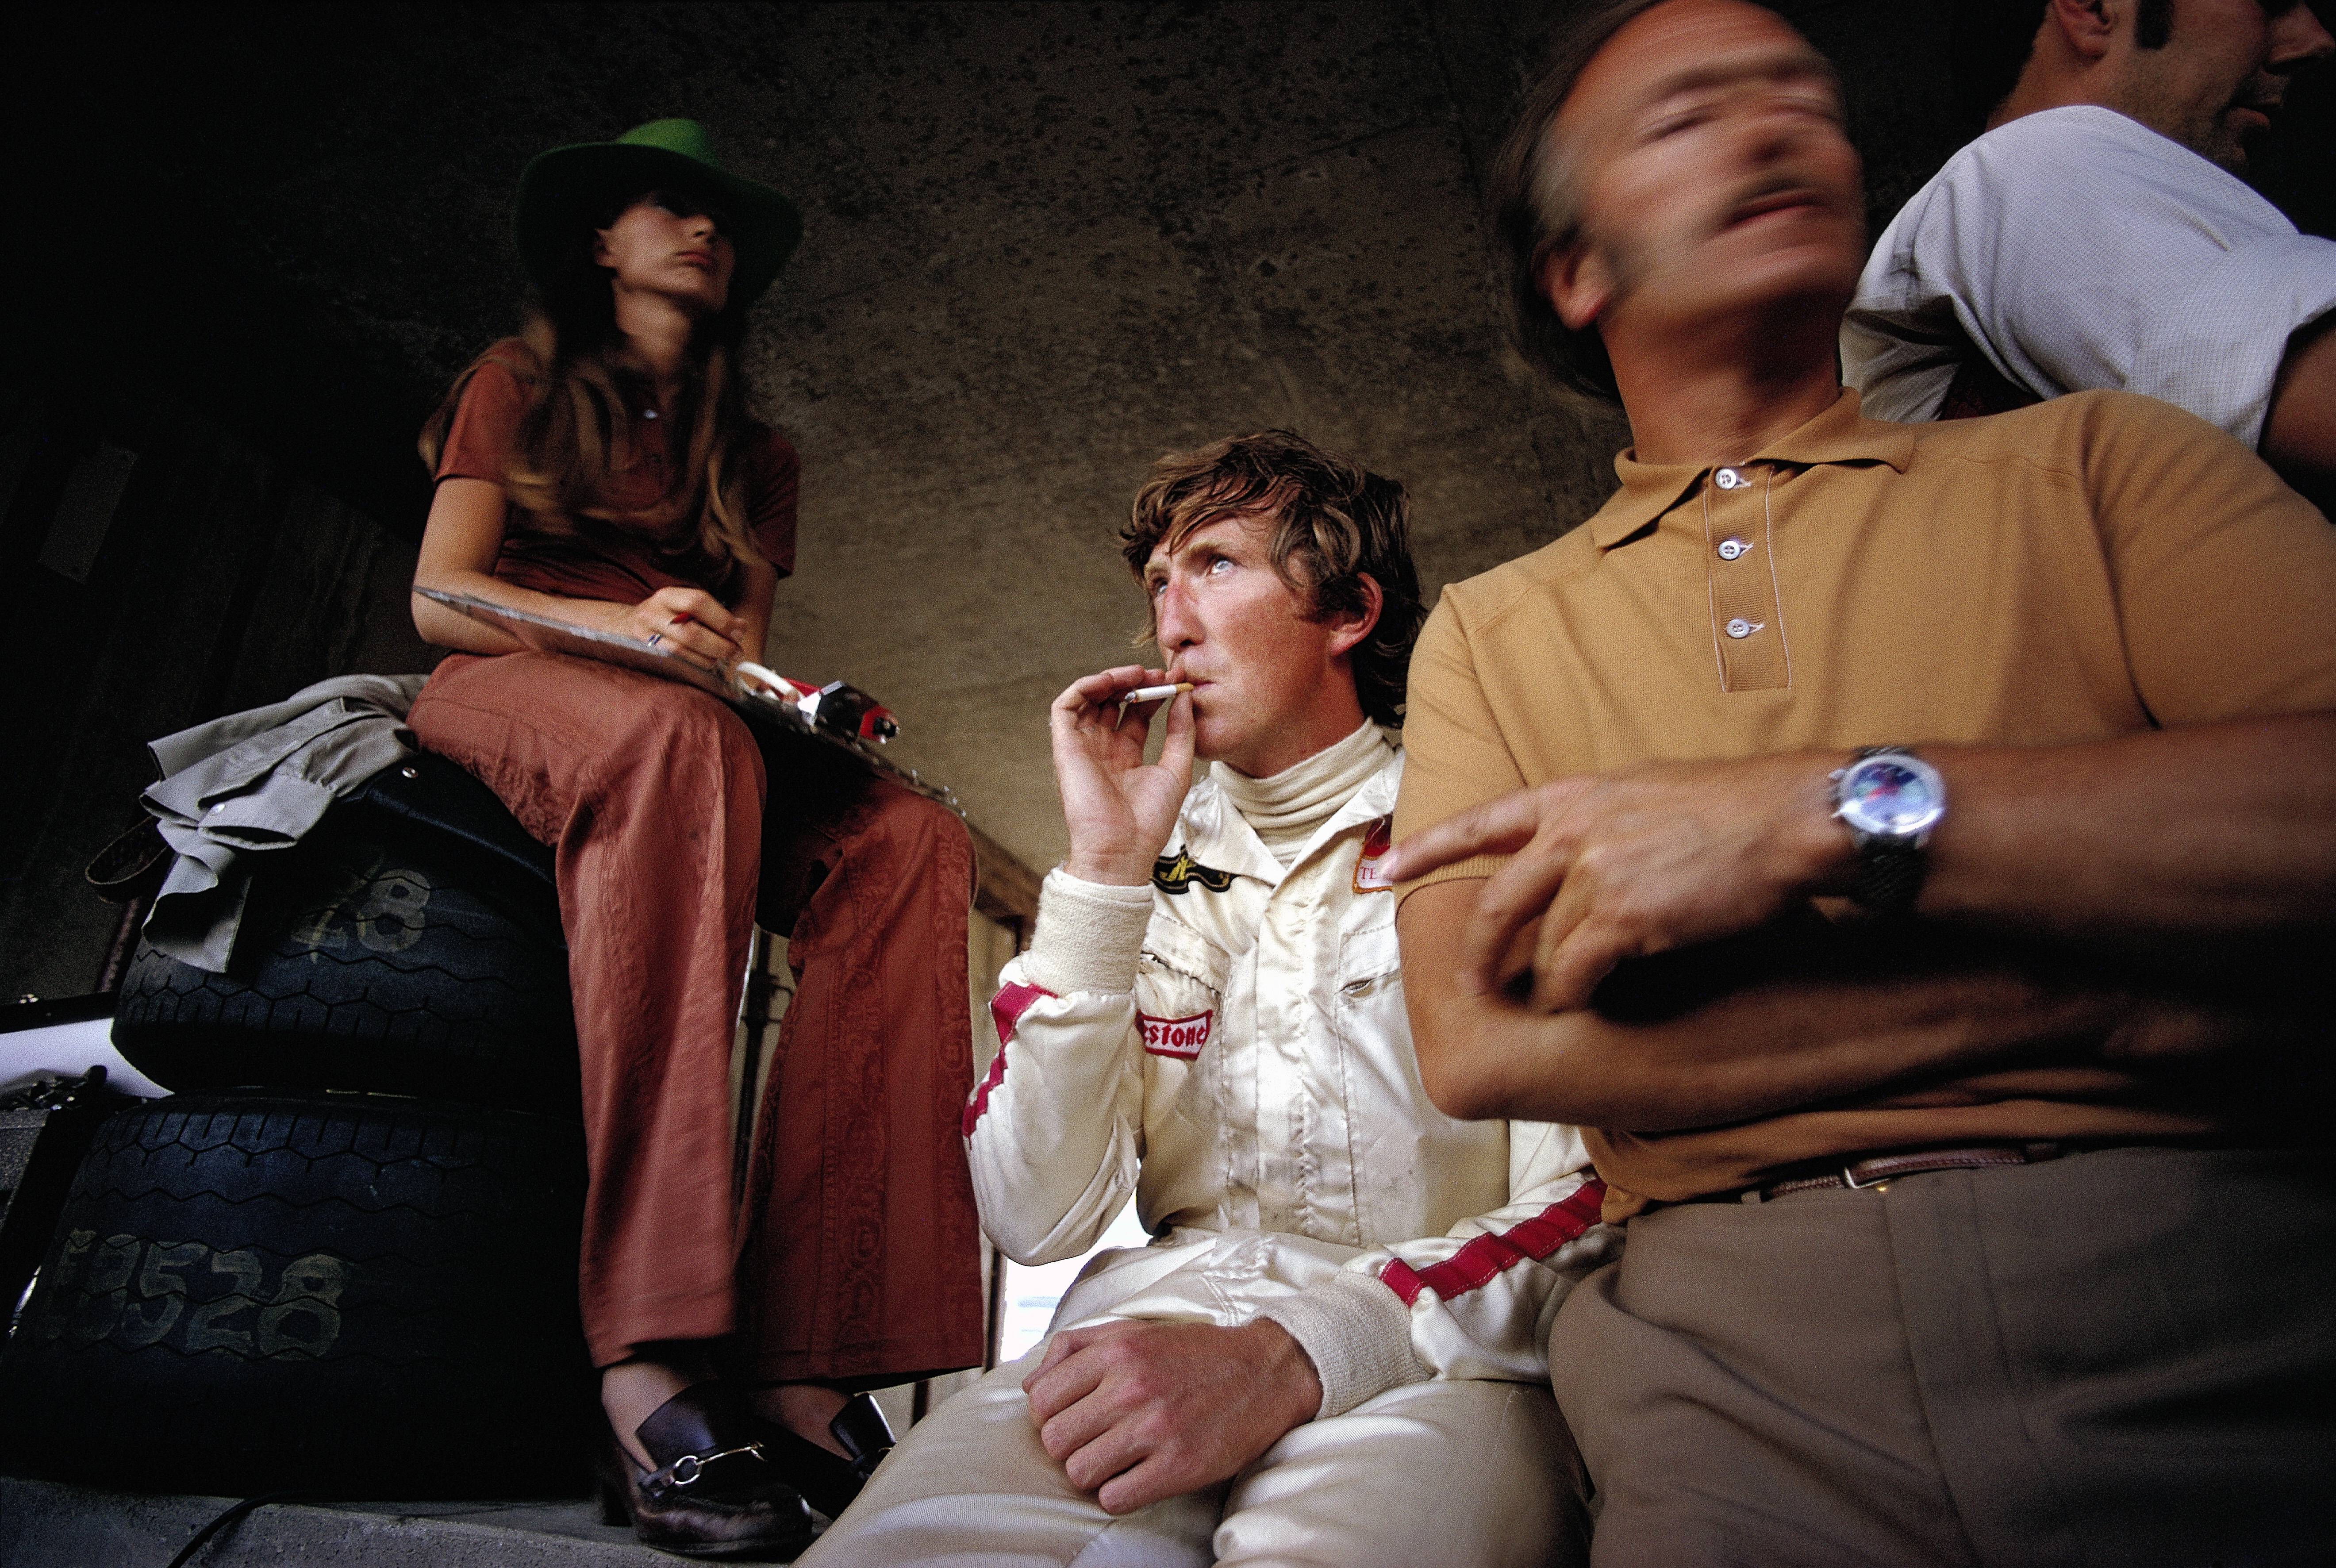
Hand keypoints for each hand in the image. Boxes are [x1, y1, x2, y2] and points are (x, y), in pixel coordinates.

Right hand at [604, 586, 745, 670]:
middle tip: (736, 653)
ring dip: (708, 659)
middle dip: (719, 645)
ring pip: (681, 652)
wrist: (624, 626)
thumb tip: (740, 627)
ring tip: (721, 660)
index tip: (739, 631)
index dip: (722, 619)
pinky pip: (673, 665)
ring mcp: (644, 636)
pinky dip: (694, 667)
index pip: (698, 602)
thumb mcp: (682, 607)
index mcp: (667, 596)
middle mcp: (653, 613)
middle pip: (690, 632)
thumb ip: (711, 614)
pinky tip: (705, 667)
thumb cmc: (663, 617)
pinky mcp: (643, 656)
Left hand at [1024, 1318, 1320, 1514]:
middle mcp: (1132, 1386)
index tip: (1071, 1418)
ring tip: (1114, 1460)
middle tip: (1092, 1442)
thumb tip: (1030, 1384)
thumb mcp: (1133, 1331)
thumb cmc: (1194, 1354)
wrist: (1264, 1372)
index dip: (1048, 1416)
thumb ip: (1077, 1346)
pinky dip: (1118, 1494)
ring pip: (1079, 1472)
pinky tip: (1135, 1476)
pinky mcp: (1179, 1465)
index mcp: (1117, 1351)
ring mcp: (1155, 1428)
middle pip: (1054, 1439)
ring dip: (1091, 1473)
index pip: (1040, 1400)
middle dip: (1067, 1447)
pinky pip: (1114, 1498)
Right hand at [1050, 666, 1196, 886]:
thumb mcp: (1177, 769)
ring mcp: (1083, 746)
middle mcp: (1102, 748)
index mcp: (1126, 756)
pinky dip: (1084, 687)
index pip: (1136, 713)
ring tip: (1136, 673)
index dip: (1154, 693)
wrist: (1123, 849)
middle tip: (1159, 672)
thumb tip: (1185, 696)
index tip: (1176, 680)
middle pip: (1113, 702)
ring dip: (1110, 679)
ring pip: (1089, 699)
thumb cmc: (1150, 820)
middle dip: (1135, 682)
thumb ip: (1180, 731)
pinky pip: (1065, 706)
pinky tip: (1110, 681)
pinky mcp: (1065, 747)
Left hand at [1380, 752, 1854, 1012]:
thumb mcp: (1646, 791)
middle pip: (1495, 904)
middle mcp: (1571, 833)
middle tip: (1471, 988)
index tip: (1387, 869)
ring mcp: (1594, 874)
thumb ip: (1598, 821)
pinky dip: (1573, 996)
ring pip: (1539, 948)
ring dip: (1541, 986)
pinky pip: (1574, 973)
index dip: (1427, 848)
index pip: (1480, 822)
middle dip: (1476, 955)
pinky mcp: (1623, 918)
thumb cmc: (1734, 808)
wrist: (1788, 819)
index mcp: (1572, 797)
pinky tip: (1584, 1002)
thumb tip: (1575, 855)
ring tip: (1550, 1003)